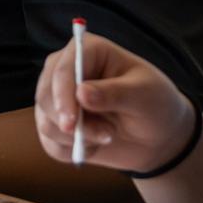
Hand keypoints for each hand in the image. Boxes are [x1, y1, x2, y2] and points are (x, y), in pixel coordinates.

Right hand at [34, 33, 196, 175]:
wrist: (156, 137)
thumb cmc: (155, 104)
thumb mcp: (144, 95)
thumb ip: (114, 93)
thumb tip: (81, 93)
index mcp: (88, 50)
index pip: (62, 69)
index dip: (62, 95)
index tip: (71, 123)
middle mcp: (66, 70)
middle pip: (46, 95)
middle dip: (72, 124)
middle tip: (107, 134)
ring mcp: (58, 97)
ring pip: (46, 122)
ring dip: (78, 139)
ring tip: (109, 134)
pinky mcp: (56, 123)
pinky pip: (51, 144)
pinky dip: (73, 151)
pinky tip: (96, 145)